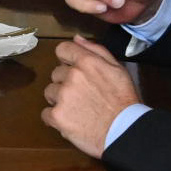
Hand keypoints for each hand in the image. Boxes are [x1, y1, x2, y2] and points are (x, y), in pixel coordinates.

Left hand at [41, 36, 138, 156]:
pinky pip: (46, 113)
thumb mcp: (118, 69)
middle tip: (82, 95)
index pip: (62, 49)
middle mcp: (72, 76)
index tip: (73, 69)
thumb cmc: (124, 101)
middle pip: (56, 73)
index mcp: (87, 62)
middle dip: (65, 82)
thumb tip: (76, 39)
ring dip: (59, 100)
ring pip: (50, 92)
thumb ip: (96, 51)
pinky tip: (70, 121)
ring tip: (77, 109)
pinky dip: (55, 118)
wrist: (125, 131)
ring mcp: (62, 96)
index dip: (67, 59)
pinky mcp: (57, 116)